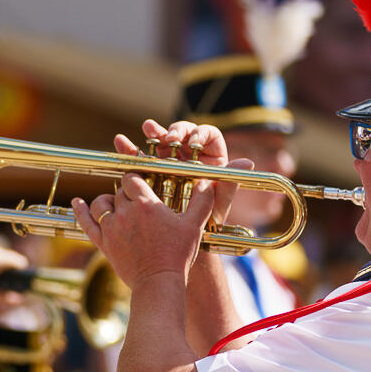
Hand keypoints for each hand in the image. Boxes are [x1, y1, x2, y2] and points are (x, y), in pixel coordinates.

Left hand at [69, 168, 213, 292]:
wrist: (158, 282)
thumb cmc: (178, 254)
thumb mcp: (194, 226)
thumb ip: (202, 200)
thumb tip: (206, 181)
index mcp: (147, 204)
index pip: (133, 179)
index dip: (136, 179)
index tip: (140, 183)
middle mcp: (126, 212)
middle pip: (119, 192)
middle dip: (126, 193)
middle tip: (135, 200)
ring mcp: (111, 227)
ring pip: (100, 203)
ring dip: (106, 201)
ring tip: (114, 204)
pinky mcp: (103, 242)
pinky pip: (86, 222)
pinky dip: (80, 210)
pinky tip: (77, 202)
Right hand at [113, 119, 249, 227]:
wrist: (181, 242)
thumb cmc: (204, 224)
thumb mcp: (216, 205)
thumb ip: (229, 185)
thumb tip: (247, 163)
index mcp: (210, 160)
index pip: (208, 136)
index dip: (200, 134)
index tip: (193, 142)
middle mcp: (190, 158)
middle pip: (183, 135)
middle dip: (175, 131)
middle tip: (170, 138)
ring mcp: (170, 164)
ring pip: (162, 142)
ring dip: (153, 133)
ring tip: (147, 129)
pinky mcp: (151, 173)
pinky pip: (142, 158)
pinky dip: (132, 149)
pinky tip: (122, 143)